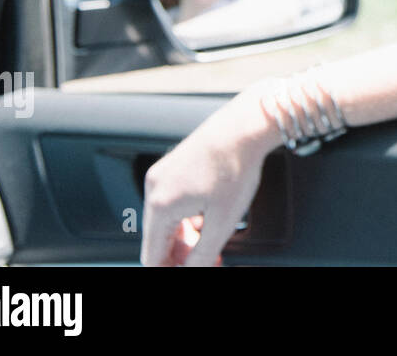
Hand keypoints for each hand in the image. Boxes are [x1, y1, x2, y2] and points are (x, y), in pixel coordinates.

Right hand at [140, 84, 278, 265]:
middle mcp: (154, 188)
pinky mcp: (173, 164)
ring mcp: (162, 173)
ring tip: (210, 242)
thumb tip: (192, 269)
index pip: (152, 256)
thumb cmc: (236, 166)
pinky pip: (171, 201)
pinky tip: (206, 219)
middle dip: (181, 254)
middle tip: (209, 260)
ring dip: (184, 236)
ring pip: (165, 220)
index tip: (192, 268)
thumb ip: (203, 253)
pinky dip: (186, 216)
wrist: (245, 126)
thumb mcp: (223, 221)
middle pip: (157, 238)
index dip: (171, 269)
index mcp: (160, 206)